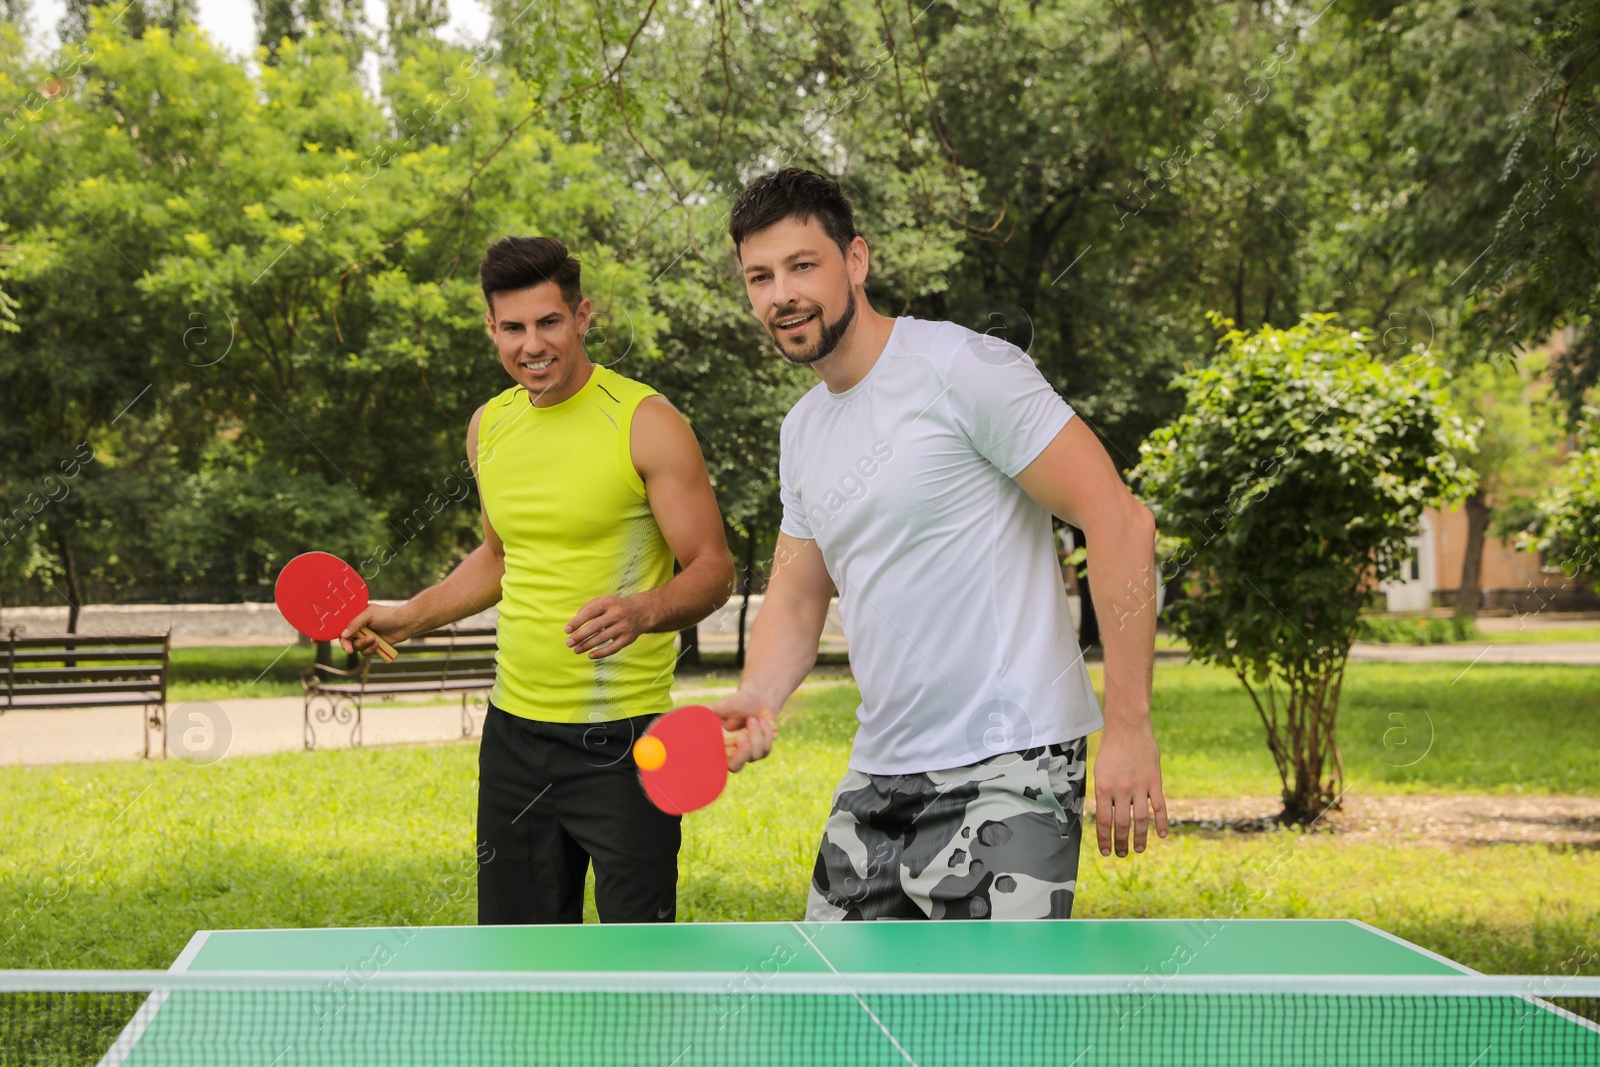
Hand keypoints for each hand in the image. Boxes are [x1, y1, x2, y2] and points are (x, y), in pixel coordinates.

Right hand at [338, 606, 412, 655]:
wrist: (405, 623)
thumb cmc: (388, 615)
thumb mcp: (369, 615)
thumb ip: (355, 624)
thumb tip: (343, 635)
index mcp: (356, 618)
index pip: (343, 629)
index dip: (342, 639)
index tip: (346, 647)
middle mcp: (360, 628)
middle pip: (348, 641)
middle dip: (354, 644)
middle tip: (354, 648)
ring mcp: (366, 637)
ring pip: (357, 648)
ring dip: (364, 645)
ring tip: (374, 639)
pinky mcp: (373, 645)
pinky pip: (366, 652)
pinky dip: (371, 650)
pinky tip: (379, 644)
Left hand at [566, 596, 644, 658]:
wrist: (640, 612)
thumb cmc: (614, 607)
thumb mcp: (602, 602)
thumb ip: (587, 609)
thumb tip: (574, 624)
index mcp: (608, 602)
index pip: (590, 612)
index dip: (577, 622)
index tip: (566, 630)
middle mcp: (617, 613)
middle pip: (595, 626)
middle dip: (580, 636)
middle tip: (569, 643)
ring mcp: (623, 626)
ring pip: (602, 638)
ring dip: (587, 646)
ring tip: (576, 650)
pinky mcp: (628, 638)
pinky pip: (613, 648)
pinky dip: (601, 653)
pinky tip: (590, 655)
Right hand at [711, 689, 777, 771]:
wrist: (757, 700)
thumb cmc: (736, 703)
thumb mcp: (720, 707)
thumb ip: (706, 713)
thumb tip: (686, 715)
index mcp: (718, 747)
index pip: (716, 765)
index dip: (721, 761)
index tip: (726, 748)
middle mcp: (732, 755)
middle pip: (736, 766)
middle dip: (742, 751)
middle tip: (743, 735)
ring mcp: (748, 755)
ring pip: (754, 755)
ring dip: (755, 734)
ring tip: (752, 719)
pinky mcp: (763, 751)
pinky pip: (766, 748)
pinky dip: (765, 733)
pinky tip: (762, 721)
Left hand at [1093, 720, 1168, 857]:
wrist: (1128, 728)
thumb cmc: (1111, 750)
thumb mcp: (1100, 772)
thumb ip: (1103, 794)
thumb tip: (1104, 817)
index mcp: (1103, 788)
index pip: (1103, 821)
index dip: (1104, 839)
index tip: (1105, 851)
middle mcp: (1120, 790)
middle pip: (1122, 824)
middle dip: (1121, 843)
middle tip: (1122, 854)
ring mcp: (1139, 787)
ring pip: (1140, 820)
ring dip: (1139, 838)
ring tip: (1138, 850)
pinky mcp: (1154, 782)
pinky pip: (1159, 807)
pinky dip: (1161, 823)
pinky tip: (1162, 835)